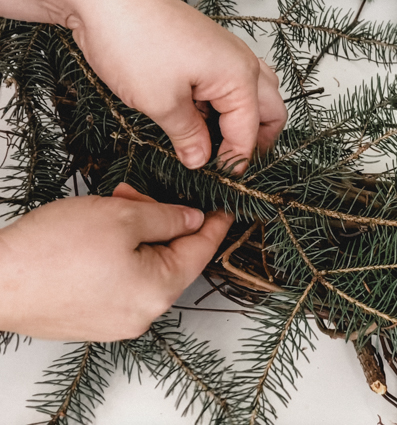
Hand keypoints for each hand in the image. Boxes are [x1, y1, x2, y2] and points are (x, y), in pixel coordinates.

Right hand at [0, 183, 232, 340]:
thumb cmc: (52, 251)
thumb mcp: (121, 216)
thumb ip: (167, 217)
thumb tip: (193, 220)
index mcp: (159, 290)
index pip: (201, 252)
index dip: (215, 225)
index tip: (225, 209)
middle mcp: (143, 314)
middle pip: (170, 258)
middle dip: (158, 220)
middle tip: (135, 194)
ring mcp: (116, 321)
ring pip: (144, 267)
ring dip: (135, 233)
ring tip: (110, 207)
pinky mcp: (92, 319)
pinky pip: (120, 281)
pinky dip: (118, 254)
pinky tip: (97, 234)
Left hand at [1, 0, 287, 171]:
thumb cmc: (133, 40)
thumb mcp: (161, 103)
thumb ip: (188, 137)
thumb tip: (201, 160)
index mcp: (239, 76)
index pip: (249, 133)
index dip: (235, 162)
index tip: (218, 180)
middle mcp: (241, 62)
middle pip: (270, 112)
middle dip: (256, 142)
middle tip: (230, 163)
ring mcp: (227, 52)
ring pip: (257, 94)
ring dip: (246, 120)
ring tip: (220, 141)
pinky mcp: (209, 48)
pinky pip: (234, 81)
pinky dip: (229, 102)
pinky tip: (202, 116)